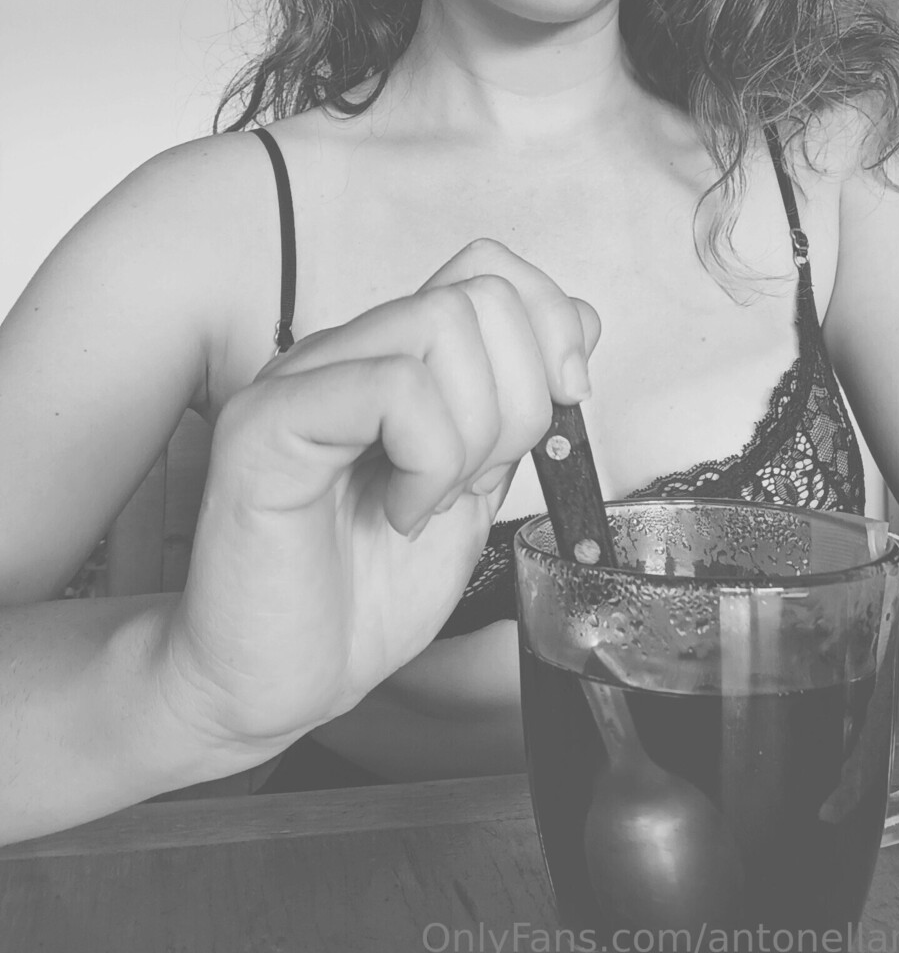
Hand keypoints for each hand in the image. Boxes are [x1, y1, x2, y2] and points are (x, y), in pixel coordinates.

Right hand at [160, 240, 600, 756]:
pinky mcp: (267, 424)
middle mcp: (343, 353)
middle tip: (474, 481)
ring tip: (429, 502)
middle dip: (519, 399)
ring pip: (442, 324)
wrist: (271, 684)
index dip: (548, 324)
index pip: (487, 268)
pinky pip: (391, 387)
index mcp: (391, 361)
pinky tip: (400, 513)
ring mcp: (301, 380)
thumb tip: (579, 324)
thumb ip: (517, 412)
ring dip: (470, 435)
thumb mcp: (475, 495)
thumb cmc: (359, 599)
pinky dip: (427, 459)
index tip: (562, 404)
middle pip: (480, 294)